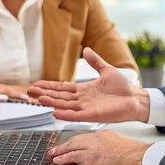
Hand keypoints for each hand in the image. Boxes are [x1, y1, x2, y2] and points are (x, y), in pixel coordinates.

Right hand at [27, 47, 149, 122]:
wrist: (135, 99)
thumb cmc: (123, 87)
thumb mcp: (107, 70)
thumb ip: (95, 61)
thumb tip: (86, 49)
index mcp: (84, 90)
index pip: (62, 88)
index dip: (49, 87)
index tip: (36, 85)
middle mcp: (82, 100)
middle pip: (59, 97)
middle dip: (44, 94)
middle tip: (29, 92)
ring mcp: (86, 108)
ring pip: (64, 105)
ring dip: (51, 102)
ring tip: (38, 99)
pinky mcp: (92, 115)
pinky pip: (76, 115)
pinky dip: (65, 114)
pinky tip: (54, 112)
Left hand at [49, 129, 149, 164]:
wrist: (139, 156)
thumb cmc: (134, 153)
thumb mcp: (119, 145)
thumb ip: (109, 147)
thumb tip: (103, 155)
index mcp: (104, 134)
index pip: (86, 136)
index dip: (76, 141)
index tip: (70, 144)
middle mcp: (97, 137)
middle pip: (76, 139)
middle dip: (65, 144)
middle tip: (56, 148)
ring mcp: (94, 146)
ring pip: (72, 146)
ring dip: (60, 151)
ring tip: (53, 154)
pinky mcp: (92, 155)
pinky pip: (73, 156)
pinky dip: (63, 158)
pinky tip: (58, 160)